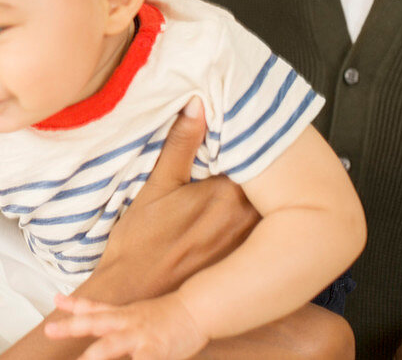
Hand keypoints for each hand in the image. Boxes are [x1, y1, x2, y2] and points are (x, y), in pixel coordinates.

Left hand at [45, 292, 208, 359]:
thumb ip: (107, 315)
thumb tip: (83, 313)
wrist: (196, 309)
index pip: (92, 307)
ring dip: (94, 355)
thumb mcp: (132, 312)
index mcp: (120, 314)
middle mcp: (126, 322)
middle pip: (94, 322)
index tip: (54, 302)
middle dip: (71, 326)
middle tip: (50, 330)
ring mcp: (139, 336)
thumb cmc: (164, 314)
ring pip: (111, 344)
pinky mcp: (155, 350)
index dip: (71, 306)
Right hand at [94, 97, 259, 298]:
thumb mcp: (155, 186)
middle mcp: (248, 219)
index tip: (238, 128)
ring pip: (266, 205)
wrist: (135, 296)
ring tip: (236, 179)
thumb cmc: (140, 245)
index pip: (254, 155)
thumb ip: (181, 144)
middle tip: (241, 150)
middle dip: (255, 165)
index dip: (246, 140)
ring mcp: (252, 243)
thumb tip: (197, 106)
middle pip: (266, 181)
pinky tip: (230, 215)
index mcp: (227, 194)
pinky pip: (261, 229)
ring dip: (257, 191)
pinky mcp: (248, 261)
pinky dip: (253, 216)